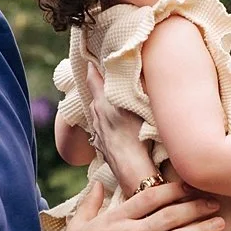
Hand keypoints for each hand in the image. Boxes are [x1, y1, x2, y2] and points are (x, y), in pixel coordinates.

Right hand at [58, 180, 222, 230]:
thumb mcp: (76, 225)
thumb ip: (89, 203)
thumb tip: (95, 183)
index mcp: (117, 219)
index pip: (151, 197)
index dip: (173, 190)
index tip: (190, 186)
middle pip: (170, 216)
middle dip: (195, 207)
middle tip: (215, 203)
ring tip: (220, 225)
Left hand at [83, 61, 155, 189]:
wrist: (132, 170)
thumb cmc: (138, 138)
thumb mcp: (141, 108)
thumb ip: (138, 89)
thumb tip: (139, 73)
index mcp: (104, 104)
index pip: (94, 80)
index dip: (92, 69)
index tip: (90, 60)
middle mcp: (97, 116)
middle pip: (95, 97)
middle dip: (98, 87)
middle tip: (103, 77)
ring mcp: (98, 133)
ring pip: (97, 114)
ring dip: (101, 107)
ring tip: (110, 103)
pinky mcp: (102, 146)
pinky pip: (100, 130)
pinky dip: (104, 124)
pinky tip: (112, 127)